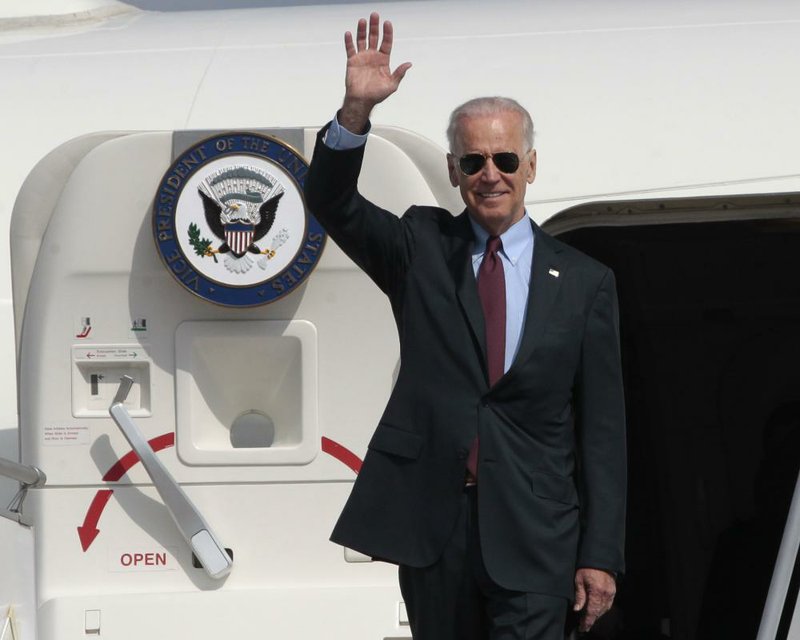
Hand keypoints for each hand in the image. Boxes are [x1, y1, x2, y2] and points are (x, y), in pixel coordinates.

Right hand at [339, 12, 411, 132]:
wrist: (362, 100)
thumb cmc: (377, 94)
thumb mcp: (392, 85)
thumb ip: (399, 73)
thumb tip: (409, 64)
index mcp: (383, 60)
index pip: (386, 42)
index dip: (387, 33)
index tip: (387, 23)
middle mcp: (373, 56)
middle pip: (374, 37)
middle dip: (375, 26)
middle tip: (375, 15)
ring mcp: (362, 57)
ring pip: (362, 40)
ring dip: (362, 30)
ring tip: (363, 20)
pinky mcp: (352, 61)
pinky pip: (350, 49)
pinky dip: (349, 41)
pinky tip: (349, 33)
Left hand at [573, 568, 615, 632]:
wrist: (600, 558)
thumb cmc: (587, 567)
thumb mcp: (579, 579)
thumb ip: (579, 595)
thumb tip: (577, 609)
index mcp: (596, 592)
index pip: (591, 612)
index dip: (587, 622)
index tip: (582, 628)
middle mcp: (605, 595)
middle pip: (598, 613)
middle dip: (591, 620)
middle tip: (583, 626)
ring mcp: (610, 593)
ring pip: (604, 610)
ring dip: (596, 615)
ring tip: (588, 619)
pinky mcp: (612, 591)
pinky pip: (608, 604)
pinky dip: (602, 609)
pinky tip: (597, 610)